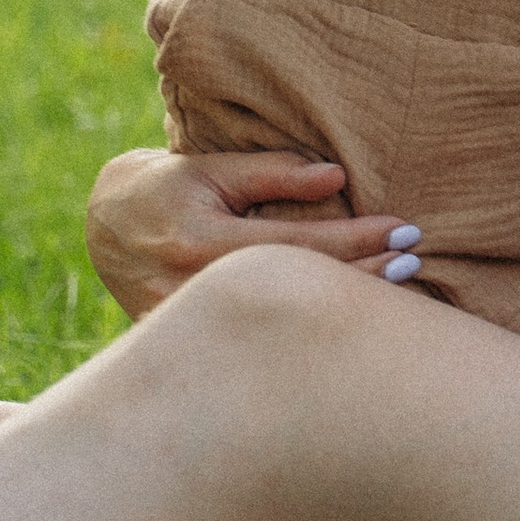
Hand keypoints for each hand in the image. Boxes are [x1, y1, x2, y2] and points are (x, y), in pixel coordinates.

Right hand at [85, 147, 410, 321]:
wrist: (105, 232)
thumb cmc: (164, 190)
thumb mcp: (209, 167)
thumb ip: (271, 173)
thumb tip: (337, 178)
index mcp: (199, 241)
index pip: (299, 245)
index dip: (357, 239)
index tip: (405, 231)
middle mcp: (193, 292)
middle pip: (297, 294)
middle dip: (363, 280)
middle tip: (414, 264)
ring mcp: (190, 331)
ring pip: (282, 327)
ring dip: (340, 311)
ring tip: (399, 293)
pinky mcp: (193, 352)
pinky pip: (261, 345)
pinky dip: (305, 334)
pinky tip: (348, 326)